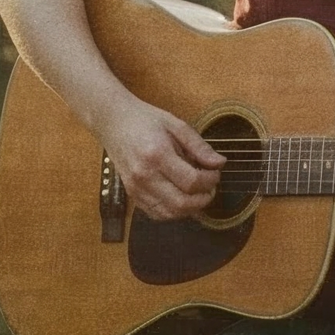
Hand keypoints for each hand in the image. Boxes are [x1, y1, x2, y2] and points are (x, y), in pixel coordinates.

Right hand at [98, 96, 225, 220]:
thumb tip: (220, 163)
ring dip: (190, 209)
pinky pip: (156, 213)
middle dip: (203, 199)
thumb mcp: (177, 125)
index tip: (216, 173)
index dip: (210, 181)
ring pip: (169, 213)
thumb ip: (199, 146)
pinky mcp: (132, 194)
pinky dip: (173, 211)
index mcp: (158, 154)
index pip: (191, 181)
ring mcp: (136, 188)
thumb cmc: (145, 120)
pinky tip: (182, 198)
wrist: (114, 123)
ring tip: (199, 193)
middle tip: (211, 187)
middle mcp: (144, 176)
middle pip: (181, 203)